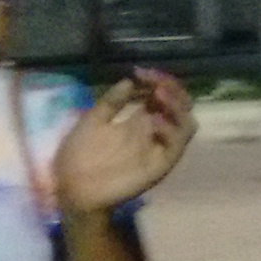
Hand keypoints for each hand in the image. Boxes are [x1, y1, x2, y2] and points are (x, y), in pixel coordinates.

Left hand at [52, 69, 195, 212]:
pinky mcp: (161, 164)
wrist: (73, 188)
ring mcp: (160, 147)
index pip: (161, 95)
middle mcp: (155, 132)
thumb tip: (130, 80)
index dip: (157, 80)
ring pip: (187, 123)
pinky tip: (153, 120)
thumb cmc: (78, 156)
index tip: (141, 72)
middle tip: (156, 82)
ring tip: (159, 95)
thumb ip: (112, 102)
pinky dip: (170, 129)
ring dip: (178, 106)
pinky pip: (176, 145)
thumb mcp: (92, 120)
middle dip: (173, 88)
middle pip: (181, 106)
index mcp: (139, 120)